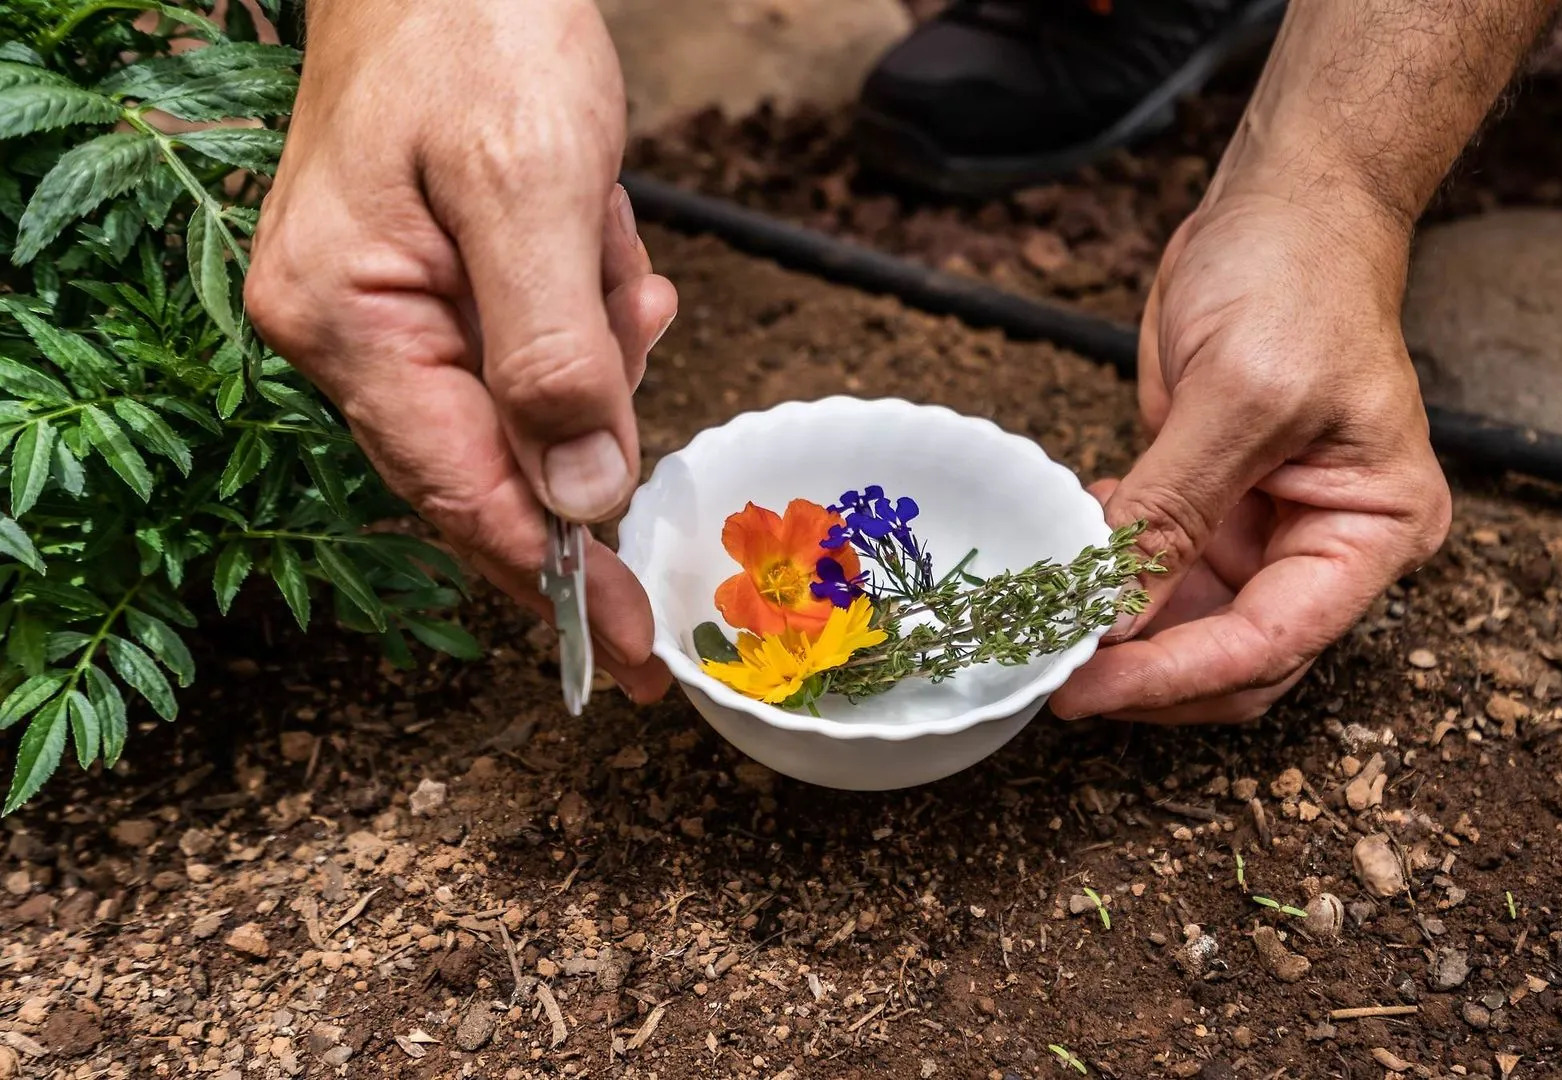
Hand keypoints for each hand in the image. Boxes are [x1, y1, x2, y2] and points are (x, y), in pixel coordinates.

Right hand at [247, 0, 677, 697]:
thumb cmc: (475, 27)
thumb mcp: (531, 186)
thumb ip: (555, 352)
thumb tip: (581, 499)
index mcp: (350, 324)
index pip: (467, 500)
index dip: (558, 585)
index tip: (638, 657)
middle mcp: (347, 335)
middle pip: (496, 466)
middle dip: (591, 430)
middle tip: (631, 336)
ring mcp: (382, 310)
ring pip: (526, 405)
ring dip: (594, 347)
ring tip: (601, 243)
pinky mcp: (427, 281)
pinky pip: (526, 344)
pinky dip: (583, 311)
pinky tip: (599, 242)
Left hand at [1050, 191, 1450, 723]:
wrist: (1286, 205)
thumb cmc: (1297, 277)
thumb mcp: (1237, 394)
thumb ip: (1172, 514)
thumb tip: (1112, 620)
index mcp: (1374, 530)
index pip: (1273, 642)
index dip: (1175, 675)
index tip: (1088, 686)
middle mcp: (1327, 544)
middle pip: (1237, 660)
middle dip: (1146, 673)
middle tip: (1053, 674)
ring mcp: (1266, 530)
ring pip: (1188, 629)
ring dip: (1119, 634)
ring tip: (1049, 615)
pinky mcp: (1213, 506)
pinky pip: (1155, 573)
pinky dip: (1108, 577)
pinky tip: (1070, 553)